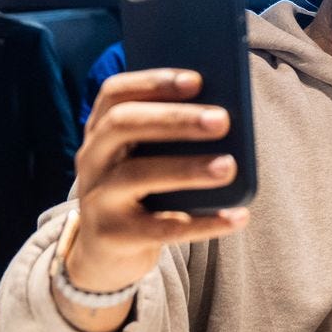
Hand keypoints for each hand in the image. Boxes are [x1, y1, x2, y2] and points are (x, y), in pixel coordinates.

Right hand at [61, 68, 249, 331]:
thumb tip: (228, 116)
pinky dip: (203, 222)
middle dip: (175, 119)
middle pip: (123, 125)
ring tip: (230, 166)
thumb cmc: (145, 187)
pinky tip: (238, 216)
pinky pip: (161, 228)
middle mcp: (93, 158)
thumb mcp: (150, 155)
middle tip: (222, 120)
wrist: (107, 250)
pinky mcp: (113, 236)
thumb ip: (176, 134)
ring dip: (188, 169)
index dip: (153, 82)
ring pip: (137, 175)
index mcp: (102, 129)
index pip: (115, 93)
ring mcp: (97, 198)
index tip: (197, 80)